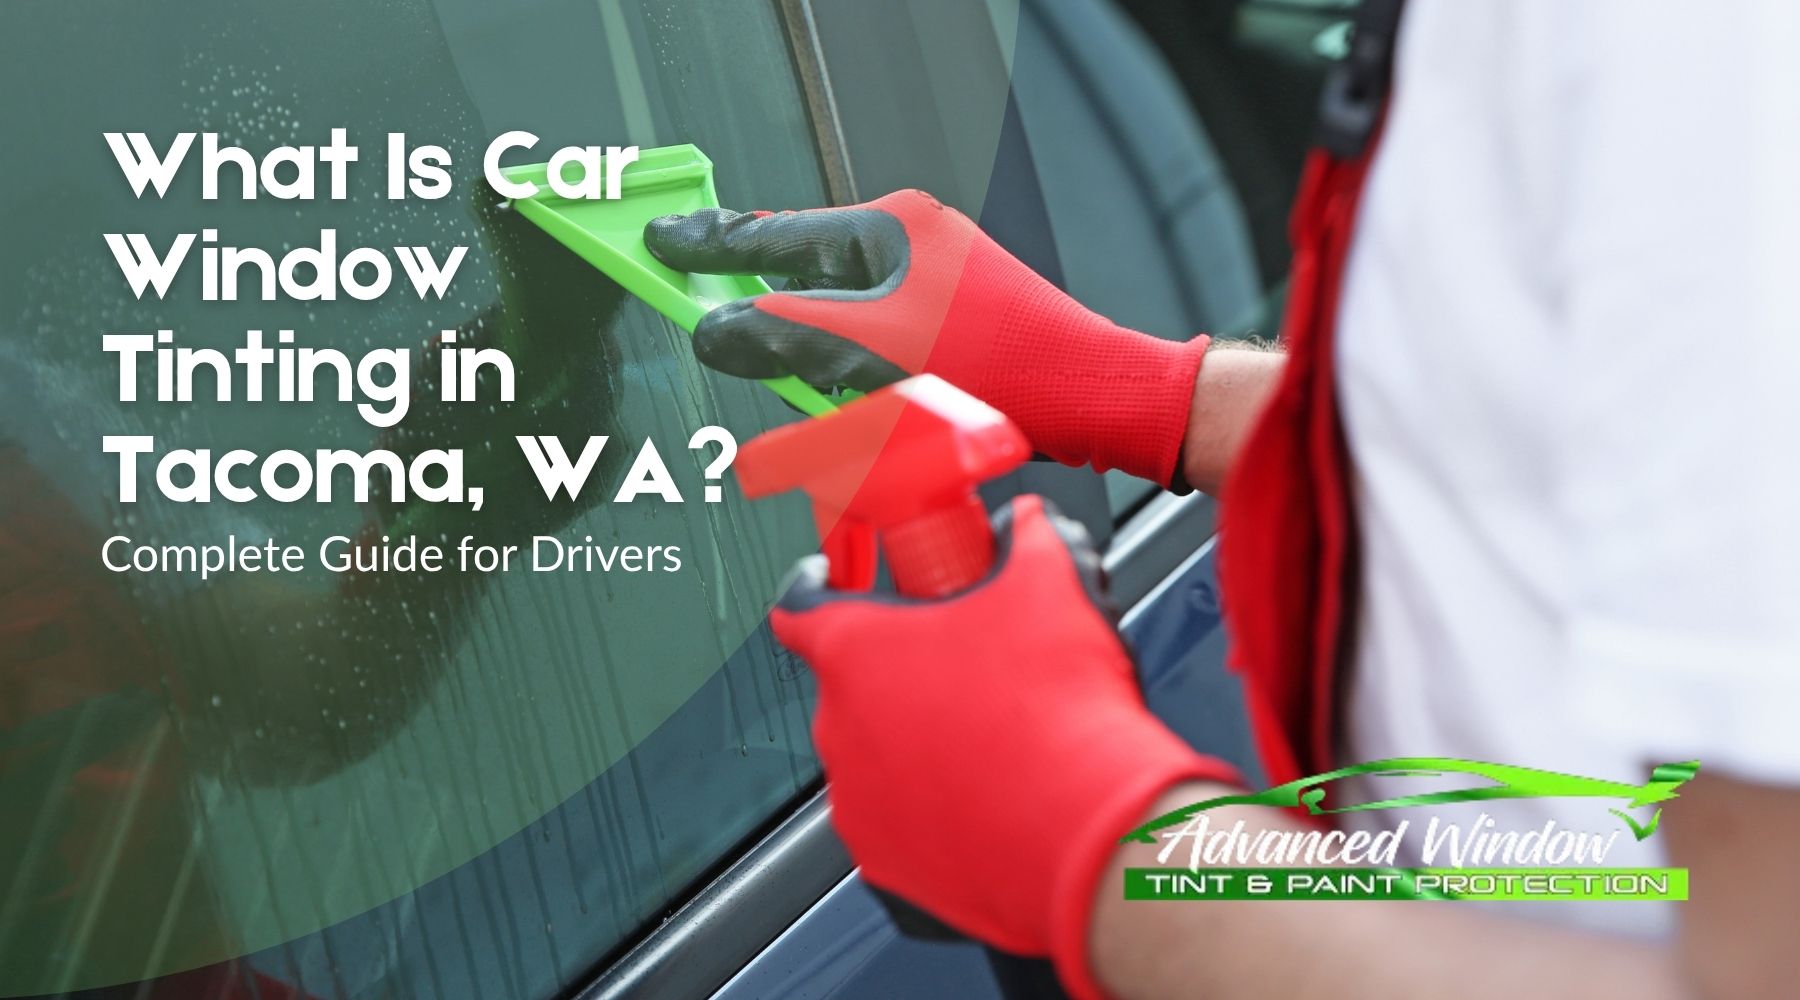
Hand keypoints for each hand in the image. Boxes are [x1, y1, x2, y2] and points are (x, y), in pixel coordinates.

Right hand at [645, 190, 1210, 486]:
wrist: (1097, 399)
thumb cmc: (1008, 368)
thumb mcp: (874, 352)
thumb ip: (786, 337)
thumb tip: (722, 329)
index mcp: (893, 227)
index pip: (778, 234)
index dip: (711, 247)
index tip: (662, 245)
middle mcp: (915, 245)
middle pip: (809, 291)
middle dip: (795, 348)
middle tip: (790, 383)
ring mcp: (936, 287)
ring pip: (845, 333)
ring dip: (839, 380)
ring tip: (875, 418)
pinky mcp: (955, 329)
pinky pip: (882, 355)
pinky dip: (872, 390)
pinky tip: (895, 422)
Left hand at [771, 495, 1237, 997]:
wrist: (1091, 834)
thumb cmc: (1059, 712)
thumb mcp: (1052, 584)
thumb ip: (1026, 538)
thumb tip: (1025, 525)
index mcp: (855, 652)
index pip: (801, 607)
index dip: (819, 589)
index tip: (836, 586)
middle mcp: (838, 729)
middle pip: (854, 686)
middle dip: (904, 675)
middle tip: (966, 669)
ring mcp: (858, 803)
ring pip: (878, 759)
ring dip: (919, 747)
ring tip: (993, 742)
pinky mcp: (888, 867)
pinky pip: (902, 826)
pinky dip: (937, 813)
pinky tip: (992, 800)